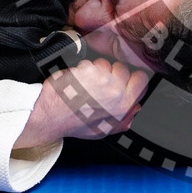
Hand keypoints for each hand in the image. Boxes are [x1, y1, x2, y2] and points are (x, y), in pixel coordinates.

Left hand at [15, 59, 149, 147]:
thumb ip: (123, 119)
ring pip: (104, 63)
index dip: (130, 79)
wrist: (49, 118)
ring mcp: (102, 80)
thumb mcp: (103, 129)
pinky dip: (81, 69)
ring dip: (94, 71)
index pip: (142, 80)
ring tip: (83, 86)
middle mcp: (116, 93)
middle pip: (122, 68)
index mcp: (123, 107)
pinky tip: (75, 82)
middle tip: (96, 86)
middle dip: (110, 73)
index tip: (122, 81)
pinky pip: (89, 63)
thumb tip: (135, 109)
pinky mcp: (88, 71)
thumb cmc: (73, 123)